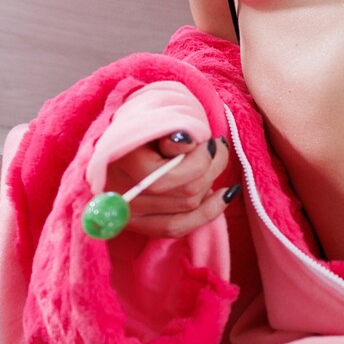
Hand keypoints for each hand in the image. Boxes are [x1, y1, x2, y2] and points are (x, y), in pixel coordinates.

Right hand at [105, 131, 235, 238]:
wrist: (118, 141)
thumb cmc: (141, 124)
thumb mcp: (154, 116)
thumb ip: (171, 128)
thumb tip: (189, 142)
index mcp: (121, 160)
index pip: (173, 174)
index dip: (203, 157)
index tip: (210, 140)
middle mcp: (122, 192)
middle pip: (186, 192)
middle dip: (212, 168)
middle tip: (217, 148)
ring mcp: (128, 213)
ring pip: (188, 207)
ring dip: (210, 183)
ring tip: (213, 162)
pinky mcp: (137, 224)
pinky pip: (177, 227)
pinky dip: (208, 212)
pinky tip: (226, 194)